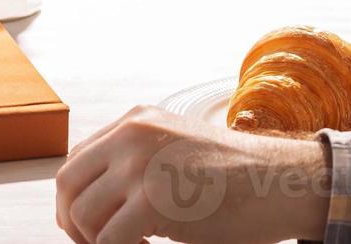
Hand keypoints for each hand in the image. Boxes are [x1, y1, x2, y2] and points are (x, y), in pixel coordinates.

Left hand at [54, 105, 329, 243]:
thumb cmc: (238, 176)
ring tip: (138, 243)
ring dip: (100, 241)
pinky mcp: (153, 200)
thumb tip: (87, 200)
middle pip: (68, 185)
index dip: (78, 199)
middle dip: (74, 222)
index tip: (94, 224)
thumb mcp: (178, 149)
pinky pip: (108, 241)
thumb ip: (136, 160)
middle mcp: (133, 134)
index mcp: (138, 120)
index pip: (78, 160)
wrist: (283, 181)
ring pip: (82, 217)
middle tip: (100, 242)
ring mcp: (141, 165)